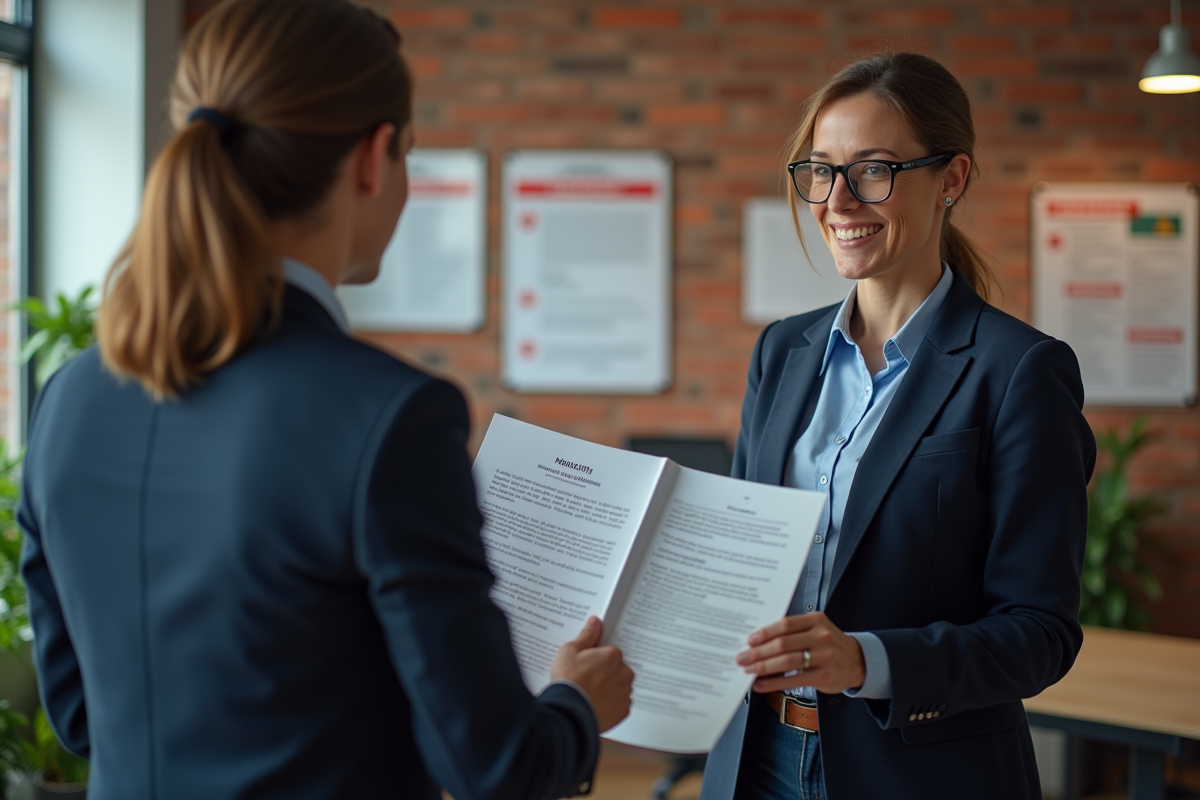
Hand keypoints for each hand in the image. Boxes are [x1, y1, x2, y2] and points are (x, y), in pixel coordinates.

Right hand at [550, 616, 633, 731]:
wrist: (569, 713)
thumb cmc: (569, 681)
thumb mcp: (570, 650)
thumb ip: (586, 635)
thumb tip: (595, 622)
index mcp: (613, 656)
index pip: (609, 652)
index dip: (596, 658)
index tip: (586, 664)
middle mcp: (624, 673)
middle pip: (616, 669)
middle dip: (605, 673)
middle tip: (586, 680)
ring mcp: (625, 693)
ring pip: (618, 687)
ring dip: (609, 689)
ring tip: (589, 694)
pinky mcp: (623, 711)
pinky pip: (619, 704)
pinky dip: (610, 704)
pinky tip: (595, 704)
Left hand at [735, 612, 865, 694]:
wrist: (858, 661)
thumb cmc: (830, 644)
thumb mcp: (816, 629)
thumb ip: (793, 632)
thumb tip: (760, 641)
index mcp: (815, 621)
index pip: (785, 625)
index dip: (764, 633)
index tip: (749, 640)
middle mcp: (820, 637)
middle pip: (783, 644)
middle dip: (758, 652)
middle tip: (742, 657)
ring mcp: (823, 657)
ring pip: (787, 661)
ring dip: (763, 667)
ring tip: (749, 670)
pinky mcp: (823, 676)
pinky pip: (794, 680)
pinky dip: (774, 682)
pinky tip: (762, 684)